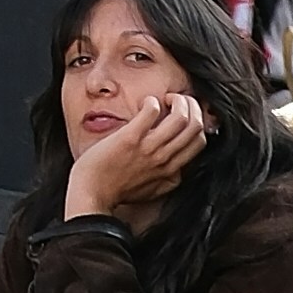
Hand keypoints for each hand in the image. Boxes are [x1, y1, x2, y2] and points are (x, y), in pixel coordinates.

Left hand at [67, 87, 206, 219]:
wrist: (92, 193)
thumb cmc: (117, 189)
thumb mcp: (153, 189)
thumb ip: (167, 178)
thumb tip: (177, 166)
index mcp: (171, 171)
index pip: (200, 141)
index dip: (197, 121)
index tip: (184, 114)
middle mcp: (164, 159)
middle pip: (196, 126)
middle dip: (192, 106)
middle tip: (177, 101)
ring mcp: (148, 148)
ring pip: (181, 118)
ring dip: (177, 101)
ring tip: (164, 100)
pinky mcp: (130, 138)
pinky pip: (152, 112)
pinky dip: (152, 102)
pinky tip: (146, 103)